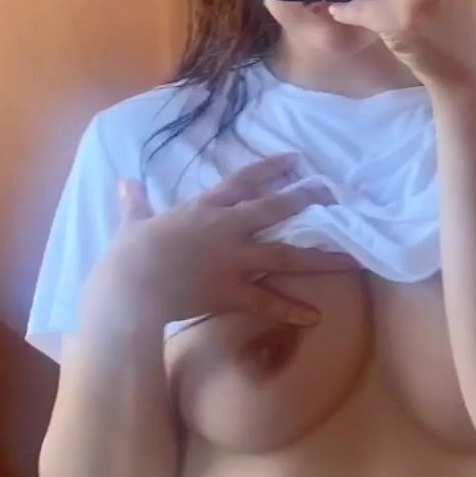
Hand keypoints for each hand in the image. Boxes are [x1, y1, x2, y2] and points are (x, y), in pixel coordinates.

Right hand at [84, 155, 350, 330]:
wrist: (128, 289)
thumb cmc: (127, 256)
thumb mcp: (132, 224)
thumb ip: (135, 204)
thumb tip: (124, 183)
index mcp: (202, 210)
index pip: (242, 182)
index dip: (270, 169)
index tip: (295, 160)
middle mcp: (225, 229)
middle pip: (273, 209)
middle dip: (305, 199)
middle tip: (333, 194)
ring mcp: (232, 260)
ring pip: (284, 254)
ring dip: (319, 256)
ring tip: (351, 258)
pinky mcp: (231, 292)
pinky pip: (267, 301)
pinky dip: (290, 310)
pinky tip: (314, 316)